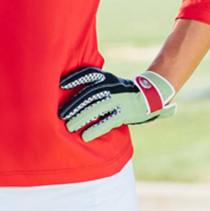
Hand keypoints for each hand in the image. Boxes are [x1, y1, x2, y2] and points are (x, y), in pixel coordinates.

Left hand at [58, 67, 177, 141]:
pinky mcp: (125, 114)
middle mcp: (113, 86)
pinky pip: (108, 122)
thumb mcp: (109, 81)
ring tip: (69, 127)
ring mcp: (119, 100)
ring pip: (97, 108)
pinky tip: (85, 136)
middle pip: (90, 94)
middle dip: (74, 105)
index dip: (74, 79)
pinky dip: (96, 129)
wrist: (149, 96)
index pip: (89, 74)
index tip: (60, 85)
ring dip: (81, 118)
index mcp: (107, 77)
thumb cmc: (120, 91)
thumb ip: (92, 84)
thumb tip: (64, 91)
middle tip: (60, 115)